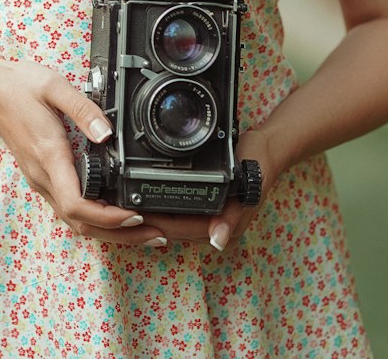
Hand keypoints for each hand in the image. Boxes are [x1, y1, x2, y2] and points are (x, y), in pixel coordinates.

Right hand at [0, 60, 158, 245]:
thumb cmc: (21, 87)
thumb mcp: (54, 86)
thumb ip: (83, 109)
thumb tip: (107, 133)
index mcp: (49, 156)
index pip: (76, 204)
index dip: (107, 217)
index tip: (135, 214)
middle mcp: (43, 177)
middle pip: (81, 223)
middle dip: (119, 234)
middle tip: (155, 234)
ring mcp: (41, 181)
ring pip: (76, 222)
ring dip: (110, 232)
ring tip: (144, 231)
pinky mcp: (43, 178)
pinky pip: (70, 210)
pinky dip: (95, 221)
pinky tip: (115, 216)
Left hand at [126, 126, 275, 252]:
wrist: (268, 148)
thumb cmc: (257, 162)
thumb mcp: (248, 182)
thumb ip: (233, 212)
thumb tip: (218, 240)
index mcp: (224, 228)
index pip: (179, 230)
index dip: (154, 223)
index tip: (130, 213)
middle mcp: (215, 230)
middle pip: (172, 229)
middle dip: (147, 221)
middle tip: (119, 206)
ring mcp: (209, 220)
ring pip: (173, 223)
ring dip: (153, 215)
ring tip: (126, 202)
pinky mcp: (205, 209)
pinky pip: (179, 213)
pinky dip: (163, 206)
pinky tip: (146, 197)